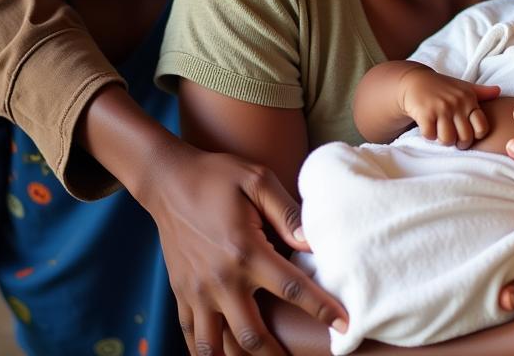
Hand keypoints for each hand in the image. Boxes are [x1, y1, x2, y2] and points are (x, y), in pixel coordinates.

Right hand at [137, 142, 346, 355]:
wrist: (169, 181)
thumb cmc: (219, 176)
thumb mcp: (257, 180)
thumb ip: (287, 213)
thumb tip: (312, 243)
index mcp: (246, 251)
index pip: (292, 288)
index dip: (321, 309)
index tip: (344, 325)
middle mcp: (221, 280)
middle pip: (252, 335)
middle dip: (277, 355)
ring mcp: (197, 291)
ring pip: (218, 346)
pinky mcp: (181, 293)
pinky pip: (192, 336)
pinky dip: (207, 353)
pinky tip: (223, 355)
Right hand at [399, 66, 500, 147]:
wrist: (414, 80)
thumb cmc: (442, 87)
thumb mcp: (463, 87)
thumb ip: (481, 92)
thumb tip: (499, 91)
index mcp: (469, 99)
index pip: (482, 128)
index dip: (475, 136)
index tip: (466, 133)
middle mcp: (457, 103)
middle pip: (465, 138)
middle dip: (458, 142)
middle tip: (451, 135)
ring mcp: (441, 108)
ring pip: (448, 140)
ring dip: (442, 139)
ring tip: (439, 130)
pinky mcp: (425, 113)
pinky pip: (430, 136)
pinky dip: (428, 135)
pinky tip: (427, 125)